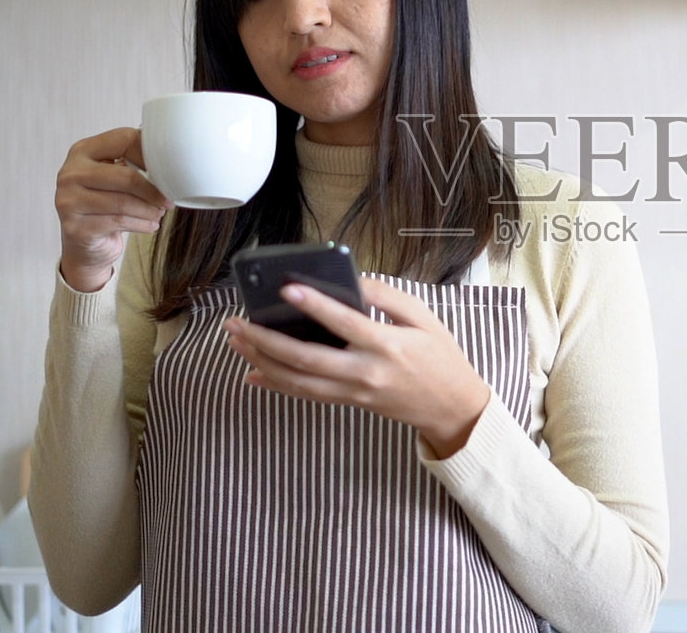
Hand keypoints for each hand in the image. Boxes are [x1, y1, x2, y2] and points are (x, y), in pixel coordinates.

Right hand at [53, 127, 171, 291]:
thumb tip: (170, 162)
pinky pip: (118, 222)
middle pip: (125, 176)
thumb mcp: (115, 179)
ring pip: (123, 202)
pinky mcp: (74, 227)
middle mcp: (70, 173)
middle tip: (169, 200)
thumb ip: (132, 164)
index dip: (150, 154)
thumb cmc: (104, 205)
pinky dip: (141, 224)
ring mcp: (68, 200)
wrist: (83, 244)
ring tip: (159, 213)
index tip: (168, 170)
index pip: (123, 140)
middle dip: (153, 190)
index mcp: (82, 151)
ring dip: (149, 210)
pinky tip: (150, 226)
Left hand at [225, 277, 491, 457]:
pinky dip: (276, 384)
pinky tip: (253, 372)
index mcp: (387, 346)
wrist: (451, 407)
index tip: (287, 287)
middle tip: (236, 322)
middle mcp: (365, 372)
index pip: (344, 323)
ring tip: (236, 341)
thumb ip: (388, 298)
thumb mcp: (424, 319)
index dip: (315, 305)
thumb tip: (353, 280)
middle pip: (306, 358)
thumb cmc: (440, 357)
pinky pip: (305, 395)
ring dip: (262, 361)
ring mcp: (354, 392)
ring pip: (298, 381)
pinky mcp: (348, 402)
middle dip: (266, 340)